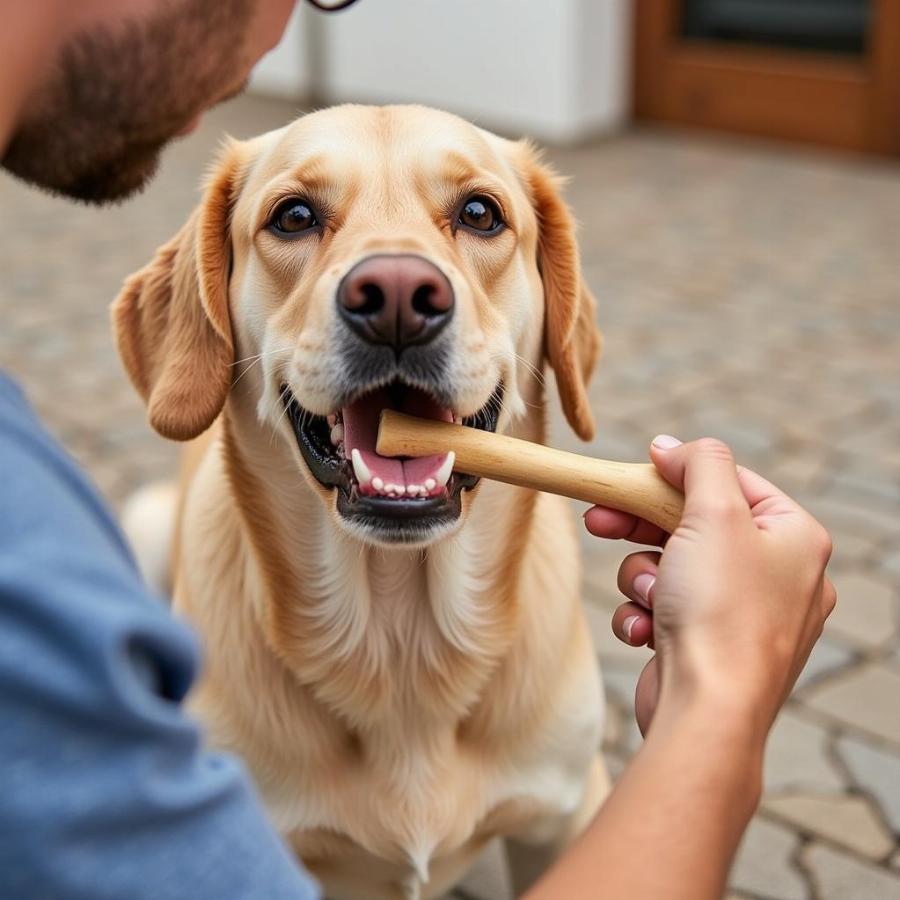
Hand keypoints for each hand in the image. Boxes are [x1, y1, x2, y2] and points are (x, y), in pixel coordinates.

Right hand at [585, 436, 834, 736]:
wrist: (707, 713)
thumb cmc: (721, 613)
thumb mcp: (714, 514)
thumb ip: (700, 464)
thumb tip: (672, 446)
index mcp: (795, 538)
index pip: (732, 482)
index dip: (679, 472)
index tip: (639, 467)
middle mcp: (777, 575)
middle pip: (693, 524)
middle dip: (641, 526)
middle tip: (599, 518)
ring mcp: (743, 615)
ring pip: (670, 566)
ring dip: (643, 578)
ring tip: (648, 599)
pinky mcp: (709, 646)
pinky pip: (665, 608)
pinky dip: (645, 615)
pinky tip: (644, 632)